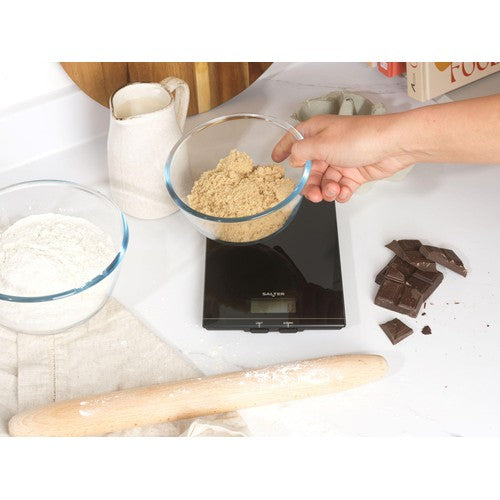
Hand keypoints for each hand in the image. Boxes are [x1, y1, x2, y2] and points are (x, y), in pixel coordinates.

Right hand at [272, 114, 414, 202]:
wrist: (391, 146)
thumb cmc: (358, 138)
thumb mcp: (321, 144)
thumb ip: (301, 152)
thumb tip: (294, 159)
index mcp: (317, 132)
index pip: (294, 139)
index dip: (283, 149)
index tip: (275, 160)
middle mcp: (327, 146)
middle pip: (310, 169)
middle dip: (311, 184)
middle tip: (314, 195)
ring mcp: (341, 160)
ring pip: (325, 181)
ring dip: (327, 190)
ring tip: (334, 191)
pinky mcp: (354, 173)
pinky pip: (340, 187)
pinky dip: (340, 193)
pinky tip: (343, 193)